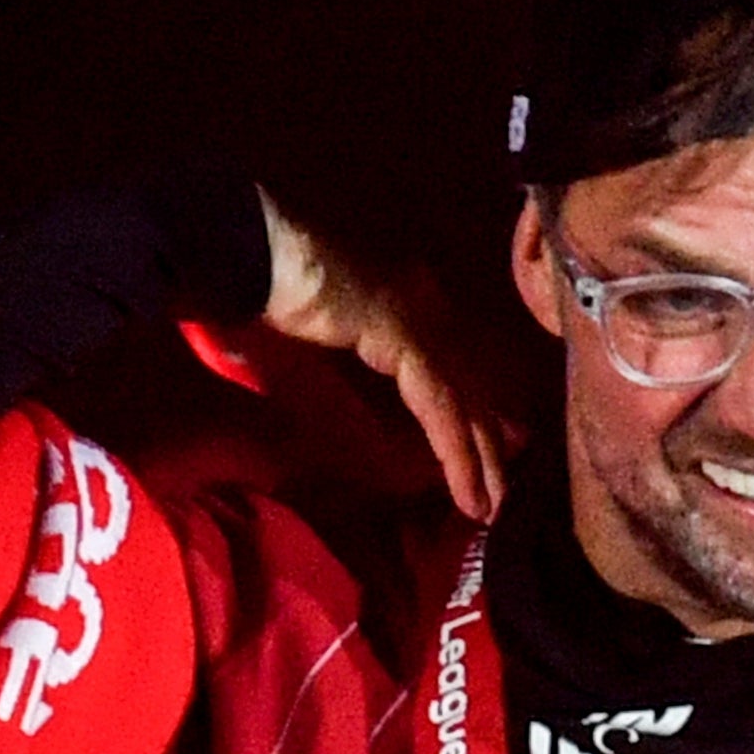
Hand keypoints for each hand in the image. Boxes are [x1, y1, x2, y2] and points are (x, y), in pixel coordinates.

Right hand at [258, 189, 510, 520]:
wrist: (249, 245)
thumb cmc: (263, 283)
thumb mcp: (304, 335)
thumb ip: (324, 362)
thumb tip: (302, 387)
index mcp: (401, 302)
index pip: (451, 365)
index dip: (475, 408)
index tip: (499, 444)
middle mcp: (421, 306)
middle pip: (469, 385)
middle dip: (489, 440)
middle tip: (504, 489)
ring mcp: (417, 317)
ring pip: (463, 401)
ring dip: (480, 459)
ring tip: (489, 508)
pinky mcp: (405, 336)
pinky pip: (439, 405)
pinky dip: (455, 450)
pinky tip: (468, 488)